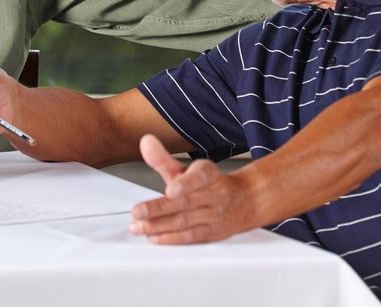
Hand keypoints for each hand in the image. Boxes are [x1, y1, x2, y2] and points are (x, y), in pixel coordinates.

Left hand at [128, 134, 254, 243]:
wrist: (243, 201)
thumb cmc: (209, 184)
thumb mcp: (188, 168)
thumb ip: (163, 158)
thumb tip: (146, 142)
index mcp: (209, 174)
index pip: (199, 177)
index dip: (185, 184)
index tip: (170, 189)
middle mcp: (214, 194)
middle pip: (185, 202)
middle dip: (158, 208)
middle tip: (137, 211)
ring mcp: (214, 215)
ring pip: (184, 221)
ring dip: (158, 225)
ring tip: (137, 226)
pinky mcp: (212, 233)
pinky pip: (190, 236)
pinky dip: (171, 238)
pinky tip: (154, 236)